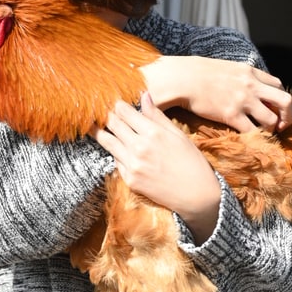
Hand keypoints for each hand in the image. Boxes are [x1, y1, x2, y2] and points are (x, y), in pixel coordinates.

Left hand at [93, 93, 221, 242]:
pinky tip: (117, 148)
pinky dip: (115, 152)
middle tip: (102, 112)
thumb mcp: (178, 134)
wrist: (196, 195)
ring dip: (101, 132)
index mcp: (153, 132)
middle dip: (107, 116)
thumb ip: (157, 115)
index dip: (117, 105)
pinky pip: (115, 161)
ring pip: (107, 142)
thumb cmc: (192, 162)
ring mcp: (132, 165)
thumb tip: (144, 96)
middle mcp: (139, 147)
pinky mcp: (130, 180)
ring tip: (95, 126)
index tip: (115, 103)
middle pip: (112, 124)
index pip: (124, 111)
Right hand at [142, 55, 291, 132]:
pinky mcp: (231, 115)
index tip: (274, 109)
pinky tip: (248, 140)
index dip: (279, 99)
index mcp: (250, 72)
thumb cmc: (197, 73)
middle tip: (280, 126)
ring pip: (272, 120)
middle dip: (287, 117)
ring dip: (270, 130)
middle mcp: (251, 86)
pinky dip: (254, 138)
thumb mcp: (226, 68)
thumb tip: (243, 85)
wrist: (181, 78)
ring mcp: (243, 101)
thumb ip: (239, 76)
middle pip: (285, 101)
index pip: (278, 85)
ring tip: (262, 134)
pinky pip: (252, 131)